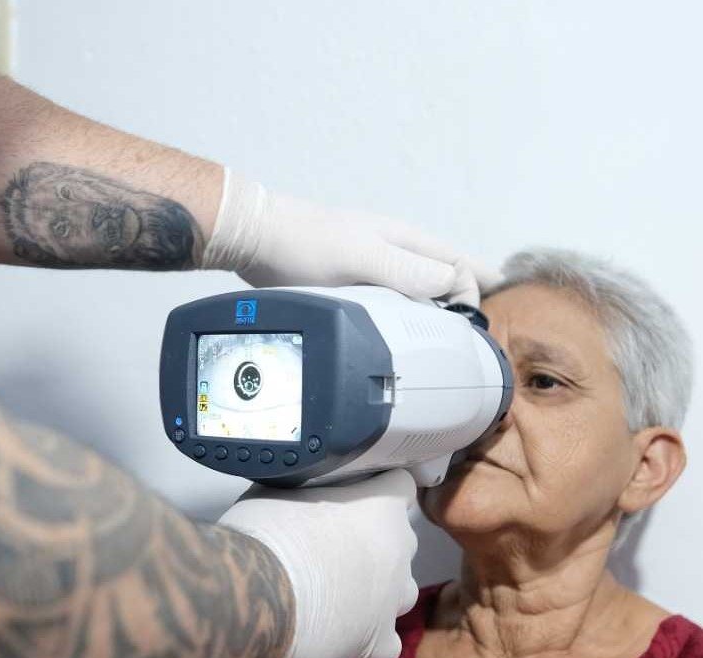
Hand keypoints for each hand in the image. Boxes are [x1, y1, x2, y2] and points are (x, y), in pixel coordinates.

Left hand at [202, 170, 499, 306]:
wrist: (259, 237)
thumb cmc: (307, 244)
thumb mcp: (362, 258)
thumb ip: (407, 272)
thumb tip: (452, 287)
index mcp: (406, 241)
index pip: (458, 267)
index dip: (471, 296)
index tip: (468, 329)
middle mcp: (396, 250)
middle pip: (445, 270)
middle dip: (471, 289)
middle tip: (490, 317)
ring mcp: (374, 262)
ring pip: (420, 281)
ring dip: (441, 299)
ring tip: (458, 323)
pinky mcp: (353, 277)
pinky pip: (394, 293)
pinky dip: (410, 307)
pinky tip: (406, 323)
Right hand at [218, 470, 419, 657]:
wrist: (256, 596)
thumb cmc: (265, 535)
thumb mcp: (276, 492)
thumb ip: (301, 493)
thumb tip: (292, 494)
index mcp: (381, 507)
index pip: (400, 485)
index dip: (380, 490)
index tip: (359, 496)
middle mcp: (398, 553)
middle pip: (401, 543)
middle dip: (374, 546)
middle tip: (330, 551)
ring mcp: (393, 601)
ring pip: (401, 594)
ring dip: (378, 594)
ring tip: (337, 598)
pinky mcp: (379, 643)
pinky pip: (385, 643)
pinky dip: (367, 642)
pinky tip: (340, 639)